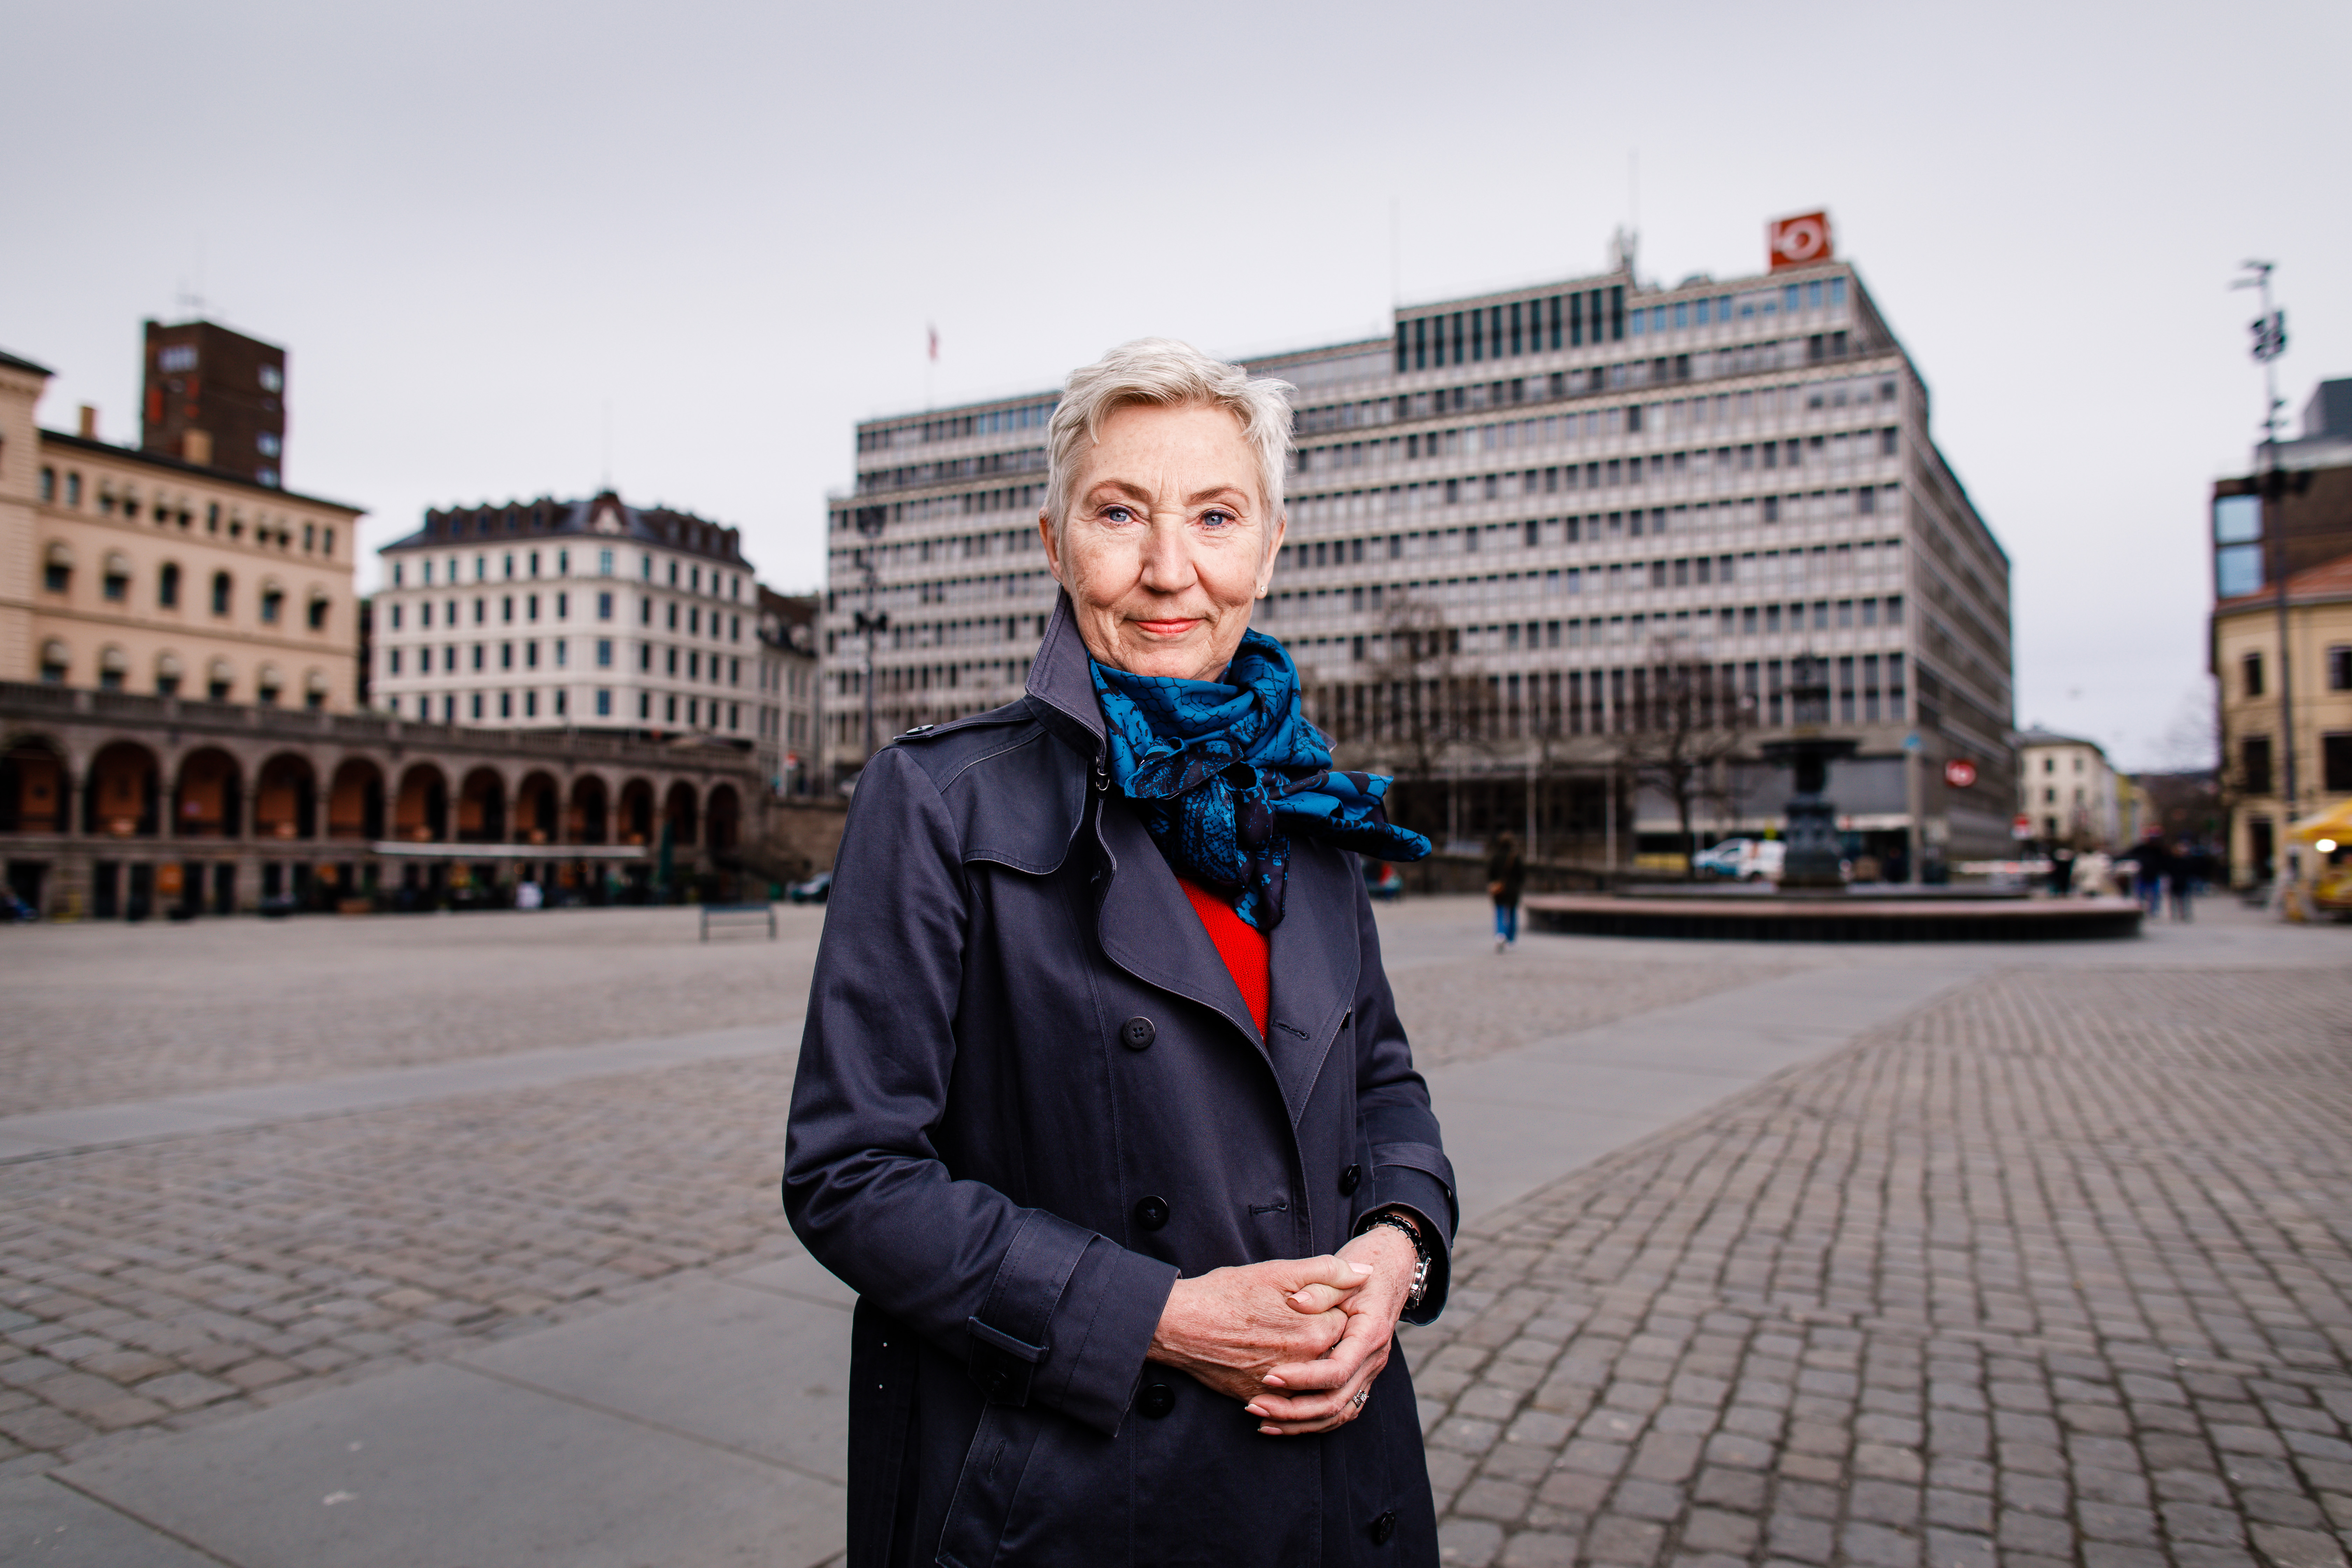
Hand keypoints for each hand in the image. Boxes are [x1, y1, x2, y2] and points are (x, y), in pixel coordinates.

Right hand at [1148, 1254, 1370, 1403]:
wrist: (1179, 1325)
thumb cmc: (1226, 1293)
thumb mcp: (1278, 1272)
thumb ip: (1328, 1272)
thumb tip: (1366, 1275)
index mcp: (1316, 1331)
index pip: (1345, 1323)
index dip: (1330, 1308)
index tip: (1311, 1301)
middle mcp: (1305, 1365)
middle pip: (1331, 1352)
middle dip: (1319, 1335)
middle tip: (1291, 1317)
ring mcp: (1282, 1388)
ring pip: (1311, 1379)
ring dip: (1306, 1364)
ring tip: (1279, 1338)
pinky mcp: (1259, 1400)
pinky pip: (1286, 1401)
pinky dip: (1285, 1388)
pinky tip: (1271, 1366)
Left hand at [1246, 1223, 1416, 1436]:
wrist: (1392, 1267)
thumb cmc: (1365, 1263)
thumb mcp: (1343, 1267)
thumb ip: (1319, 1286)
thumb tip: (1295, 1303)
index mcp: (1370, 1333)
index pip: (1337, 1370)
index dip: (1303, 1378)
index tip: (1269, 1376)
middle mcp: (1374, 1359)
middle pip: (1336, 1402)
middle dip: (1294, 1410)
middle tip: (1255, 1405)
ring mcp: (1369, 1371)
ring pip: (1338, 1413)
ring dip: (1300, 1423)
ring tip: (1263, 1422)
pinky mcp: (1361, 1377)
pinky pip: (1340, 1410)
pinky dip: (1313, 1421)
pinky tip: (1283, 1423)